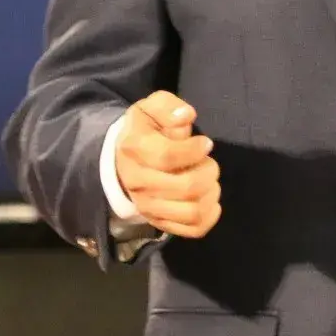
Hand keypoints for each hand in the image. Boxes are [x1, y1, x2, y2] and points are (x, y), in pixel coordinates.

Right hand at [113, 91, 221, 238]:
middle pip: (185, 188)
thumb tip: (186, 116)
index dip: (194, 150)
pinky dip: (210, 215)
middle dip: (208, 172)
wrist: (124, 160)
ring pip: (192, 211)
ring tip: (209, 180)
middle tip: (209, 162)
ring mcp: (148, 206)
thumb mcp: (151, 107)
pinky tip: (209, 197)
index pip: (167, 156)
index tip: (206, 143)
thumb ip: (167, 107)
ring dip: (211, 193)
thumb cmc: (145, 130)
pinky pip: (194, 229)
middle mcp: (138, 182)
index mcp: (134, 148)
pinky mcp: (160, 222)